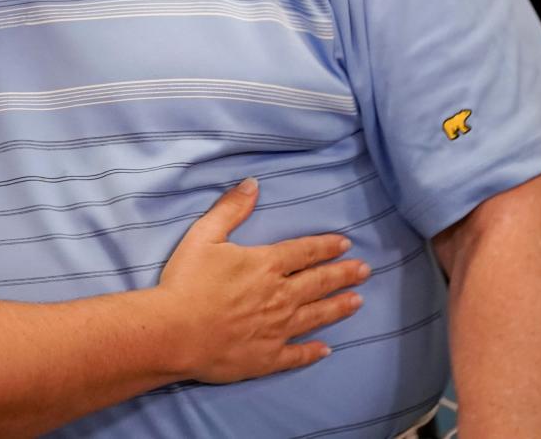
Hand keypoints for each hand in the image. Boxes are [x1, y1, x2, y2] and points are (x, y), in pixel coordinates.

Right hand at [158, 177, 367, 382]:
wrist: (175, 332)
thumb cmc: (187, 281)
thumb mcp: (204, 235)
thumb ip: (231, 209)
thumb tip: (253, 183)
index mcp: (265, 265)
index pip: (304, 251)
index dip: (326, 246)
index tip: (345, 244)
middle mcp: (279, 296)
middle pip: (318, 282)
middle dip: (343, 274)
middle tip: (365, 271)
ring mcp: (277, 328)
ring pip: (316, 316)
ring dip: (338, 307)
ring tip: (358, 302)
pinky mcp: (268, 357)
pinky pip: (297, 354)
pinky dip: (313, 352)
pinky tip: (325, 350)